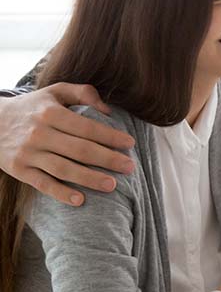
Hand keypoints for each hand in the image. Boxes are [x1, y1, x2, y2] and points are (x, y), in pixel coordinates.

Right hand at [0, 83, 134, 204]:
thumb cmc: (34, 107)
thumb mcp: (55, 91)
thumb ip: (83, 93)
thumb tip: (107, 110)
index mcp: (50, 113)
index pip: (86, 127)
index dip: (110, 136)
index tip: (130, 143)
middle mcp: (39, 133)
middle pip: (79, 150)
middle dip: (107, 159)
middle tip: (130, 167)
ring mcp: (28, 153)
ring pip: (63, 169)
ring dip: (89, 179)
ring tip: (112, 185)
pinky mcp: (19, 170)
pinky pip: (42, 184)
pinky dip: (61, 193)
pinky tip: (80, 200)